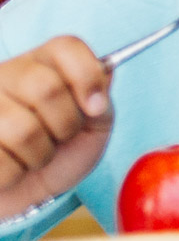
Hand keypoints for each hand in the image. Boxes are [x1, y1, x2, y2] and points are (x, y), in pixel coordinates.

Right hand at [0, 37, 111, 216]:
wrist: (22, 193)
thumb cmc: (59, 155)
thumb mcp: (92, 126)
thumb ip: (101, 98)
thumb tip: (106, 71)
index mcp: (40, 64)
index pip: (65, 47)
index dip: (87, 77)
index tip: (96, 107)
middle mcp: (5, 76)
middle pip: (47, 88)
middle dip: (66, 124)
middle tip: (59, 137)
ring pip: (23, 129)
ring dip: (39, 155)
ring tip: (32, 155)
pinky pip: (1, 159)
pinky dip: (13, 173)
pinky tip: (10, 167)